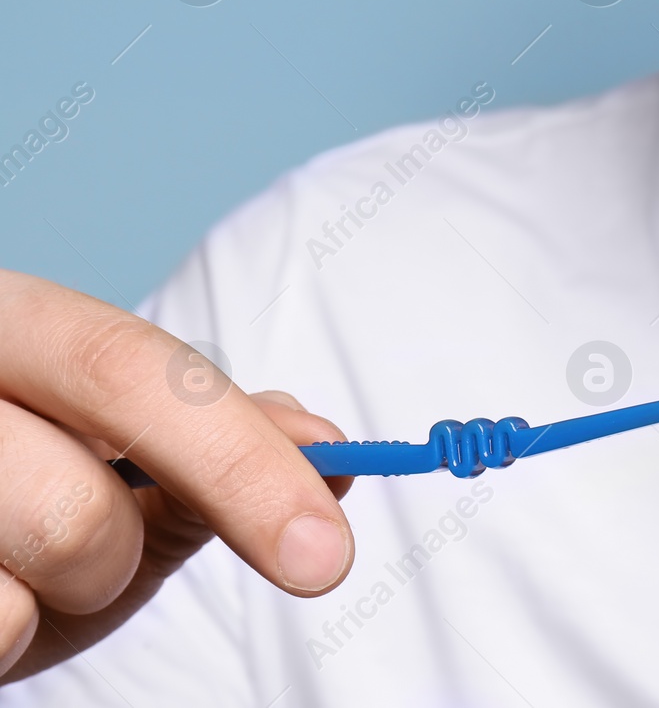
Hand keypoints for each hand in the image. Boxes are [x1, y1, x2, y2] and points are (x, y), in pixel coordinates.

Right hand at [0, 271, 354, 682]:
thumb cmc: (21, 503)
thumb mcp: (115, 464)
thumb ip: (216, 443)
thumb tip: (327, 445)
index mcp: (12, 324)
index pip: (134, 368)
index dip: (242, 461)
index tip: (325, 555)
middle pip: (81, 497)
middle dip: (127, 555)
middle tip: (110, 570)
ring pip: (48, 559)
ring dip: (68, 592)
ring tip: (21, 567)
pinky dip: (8, 633)